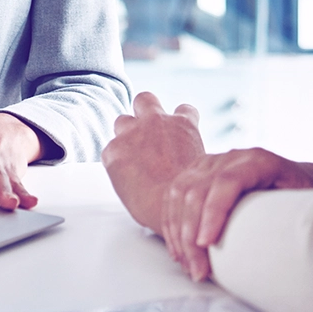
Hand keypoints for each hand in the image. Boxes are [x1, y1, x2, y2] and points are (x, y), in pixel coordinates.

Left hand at [101, 92, 205, 232]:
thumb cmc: (192, 198)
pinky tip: (124, 178)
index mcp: (183, 124)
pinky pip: (110, 151)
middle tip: (144, 132)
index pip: (184, 110)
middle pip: (145, 99)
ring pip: (122, 121)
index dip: (179, 120)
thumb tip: (183, 163)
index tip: (176, 133)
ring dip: (126, 136)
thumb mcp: (202, 166)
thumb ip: (189, 154)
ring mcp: (133, 132)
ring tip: (132, 159)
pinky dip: (115, 161)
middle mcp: (157, 121)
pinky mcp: (114, 149)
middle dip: (144, 111)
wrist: (175, 212)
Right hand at [162, 150, 312, 282]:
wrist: (296, 176)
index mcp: (258, 161)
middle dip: (191, 234)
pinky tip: (178, 250)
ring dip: (178, 232)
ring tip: (189, 266)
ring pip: (180, 192)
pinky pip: (174, 194)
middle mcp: (230, 157)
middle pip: (197, 190)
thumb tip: (304, 248)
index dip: (213, 212)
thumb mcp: (305, 200)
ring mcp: (210, 162)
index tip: (206, 244)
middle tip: (198, 271)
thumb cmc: (303, 193)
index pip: (226, 182)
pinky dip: (171, 223)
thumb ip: (300, 215)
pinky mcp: (197, 172)